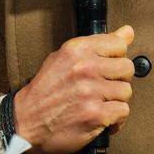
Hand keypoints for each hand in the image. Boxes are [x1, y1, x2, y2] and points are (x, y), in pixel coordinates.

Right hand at [12, 25, 135, 153]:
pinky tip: (102, 117)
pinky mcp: (95, 115)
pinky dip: (115, 118)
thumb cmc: (45, 91)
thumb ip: (97, 44)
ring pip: (126, 91)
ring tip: (100, 103)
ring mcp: (91, 92)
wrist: (25, 121)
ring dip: (116, 100)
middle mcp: (85, 68)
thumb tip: (127, 32)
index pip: (119, 43)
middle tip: (105, 87)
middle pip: (127, 68)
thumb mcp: (64, 57)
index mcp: (77, 50)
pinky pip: (123, 111)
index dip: (117, 56)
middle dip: (119, 79)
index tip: (109, 65)